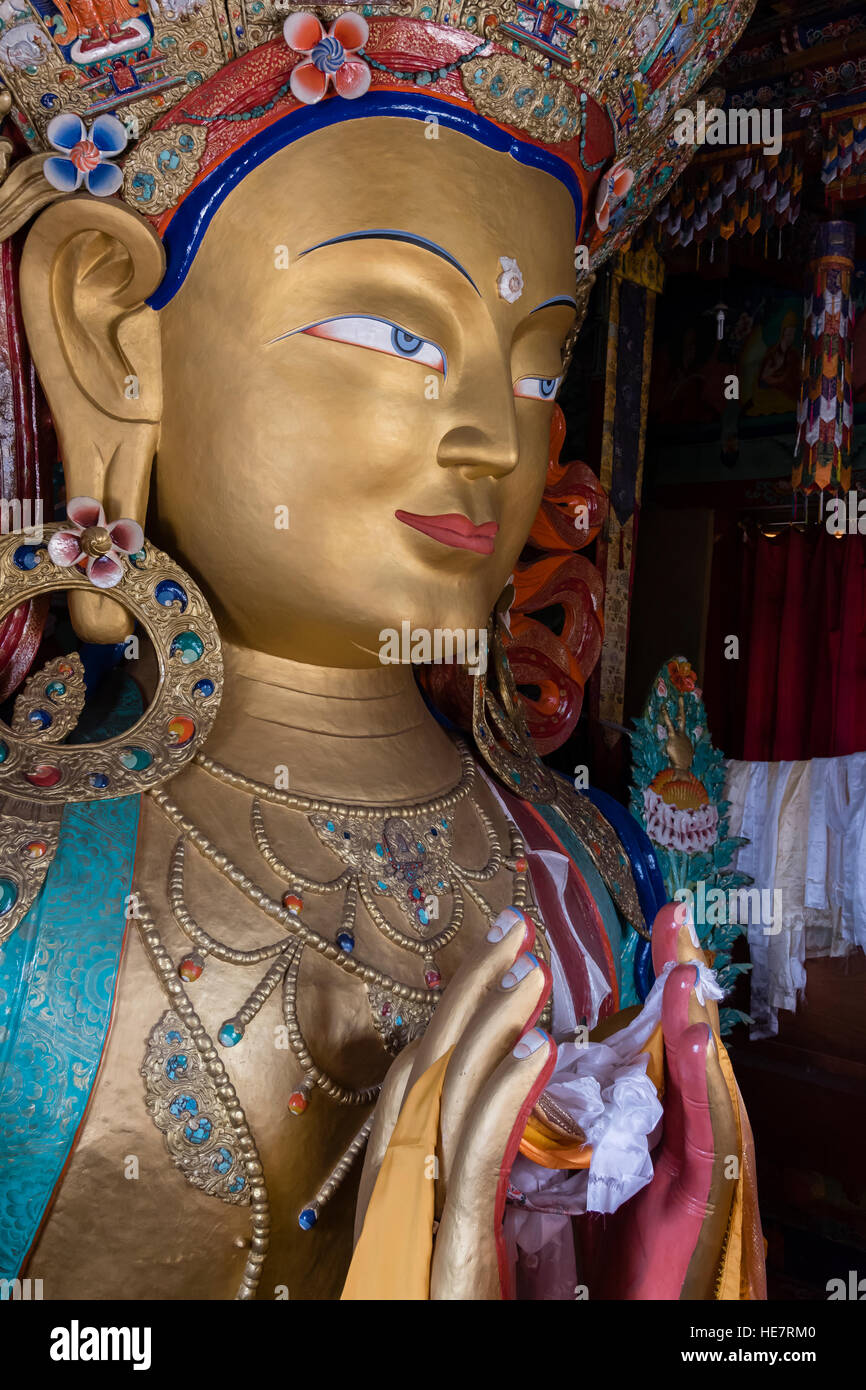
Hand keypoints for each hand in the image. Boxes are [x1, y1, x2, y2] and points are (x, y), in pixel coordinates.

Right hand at [353, 907, 555, 1299]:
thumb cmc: (440, 1309)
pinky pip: (475, 1155)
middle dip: (468, 988)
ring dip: (491, 1021)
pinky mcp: (446, 1247)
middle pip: (427, 1061)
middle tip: (512, 926)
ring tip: (532, 969)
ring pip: (445, 1092)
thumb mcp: (458, 1232)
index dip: (457, 1006)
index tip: (496, 957)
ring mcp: (412, 1212)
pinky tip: (539, 1049)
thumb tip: (507, 1107)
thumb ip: (471, 1172)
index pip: (423, 1070)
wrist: (425, 1354)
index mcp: (398, 1174)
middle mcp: (393, 1182)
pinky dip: (504, 1094)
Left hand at [587, 903, 738, 1298]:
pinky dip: (695, 1083)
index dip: (648, 983)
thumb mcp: (574, 1177)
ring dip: (688, 1017)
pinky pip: (697, 1134)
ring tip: (685, 965)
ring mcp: (684, 1164)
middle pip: (672, 1045)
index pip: (641, 1041)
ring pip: (689, 1077)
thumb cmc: (602, 1255)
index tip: (653, 922)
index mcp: (635, 1123)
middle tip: (675, 917)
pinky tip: (689, 1039)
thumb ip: (564, 1123)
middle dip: (676, 979)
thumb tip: (530, 1066)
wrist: (627, 1307)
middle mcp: (665, 1135)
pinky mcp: (691, 1197)